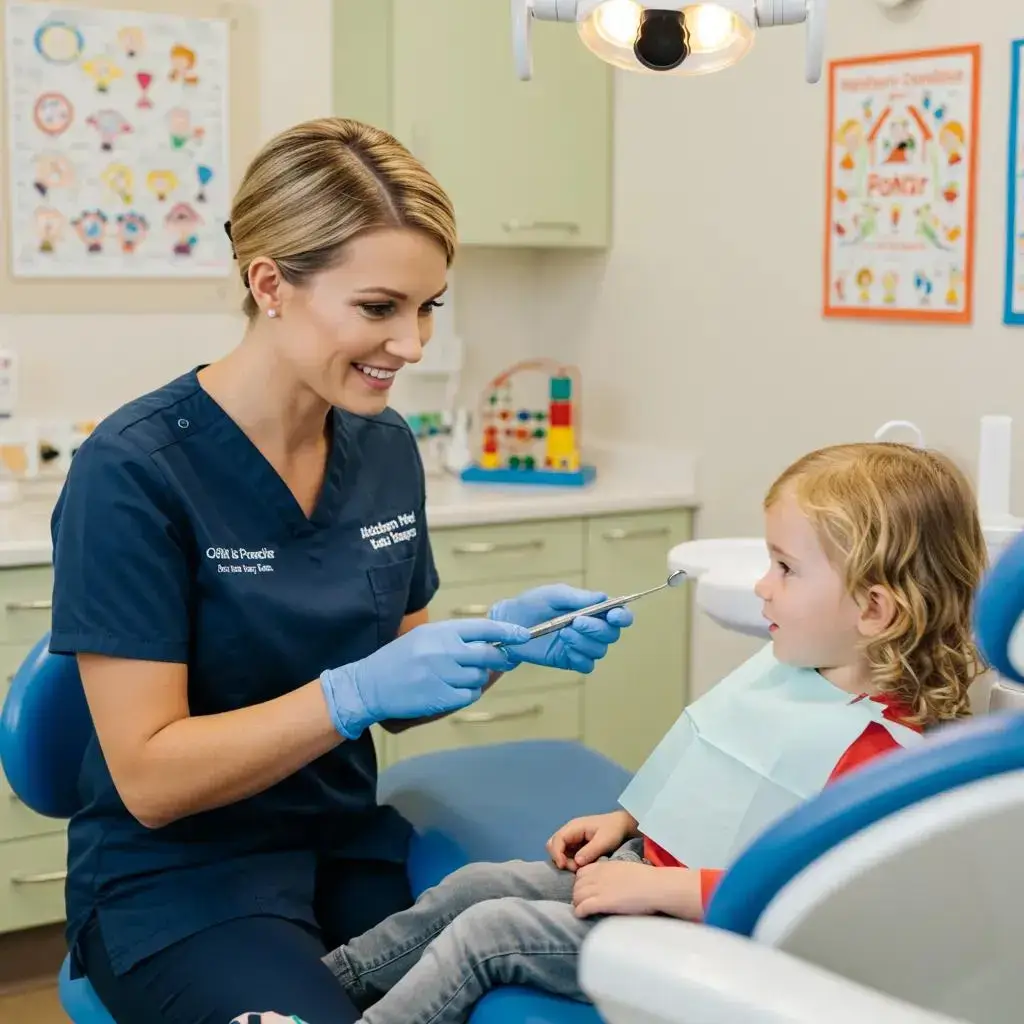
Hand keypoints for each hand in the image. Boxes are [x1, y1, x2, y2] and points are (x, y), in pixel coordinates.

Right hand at [319, 619, 529, 738]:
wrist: (369, 685)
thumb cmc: (399, 658)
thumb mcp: (425, 637)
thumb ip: (455, 638)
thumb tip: (491, 641)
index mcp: (441, 631)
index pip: (484, 628)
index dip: (509, 631)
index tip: (525, 635)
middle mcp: (445, 651)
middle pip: (489, 654)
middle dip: (500, 658)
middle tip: (502, 660)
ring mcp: (443, 675)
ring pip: (480, 677)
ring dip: (476, 678)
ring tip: (455, 676)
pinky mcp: (441, 697)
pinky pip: (469, 696)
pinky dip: (466, 694)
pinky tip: (450, 689)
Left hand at [489, 584, 633, 673]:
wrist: (510, 623)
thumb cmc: (533, 604)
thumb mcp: (554, 595)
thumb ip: (578, 597)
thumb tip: (603, 597)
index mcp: (593, 609)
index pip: (620, 615)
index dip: (622, 616)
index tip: (613, 615)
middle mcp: (593, 629)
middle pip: (612, 634)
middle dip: (597, 629)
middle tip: (576, 622)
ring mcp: (582, 646)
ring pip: (600, 651)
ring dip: (583, 642)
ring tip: (563, 632)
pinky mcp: (571, 660)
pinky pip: (587, 665)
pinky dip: (579, 657)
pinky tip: (564, 648)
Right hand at [547, 811, 635, 870]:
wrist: (622, 826)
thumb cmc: (613, 830)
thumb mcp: (604, 841)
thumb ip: (590, 851)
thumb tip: (576, 862)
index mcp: (574, 827)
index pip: (557, 840)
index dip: (557, 854)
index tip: (563, 866)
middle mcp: (570, 832)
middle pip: (553, 845)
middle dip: (559, 858)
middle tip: (574, 868)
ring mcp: (572, 839)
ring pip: (558, 851)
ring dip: (565, 862)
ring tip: (579, 868)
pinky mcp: (576, 846)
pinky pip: (566, 855)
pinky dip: (570, 862)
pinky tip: (581, 867)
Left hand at [572, 861, 700, 918]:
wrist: (655, 886)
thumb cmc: (647, 879)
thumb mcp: (625, 869)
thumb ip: (613, 874)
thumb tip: (610, 883)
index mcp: (604, 866)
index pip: (581, 872)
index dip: (581, 883)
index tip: (586, 891)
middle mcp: (598, 875)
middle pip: (577, 885)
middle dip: (577, 894)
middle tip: (583, 903)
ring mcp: (599, 888)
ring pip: (577, 896)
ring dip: (577, 904)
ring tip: (583, 910)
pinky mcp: (602, 902)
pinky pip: (583, 907)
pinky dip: (579, 912)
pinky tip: (582, 915)